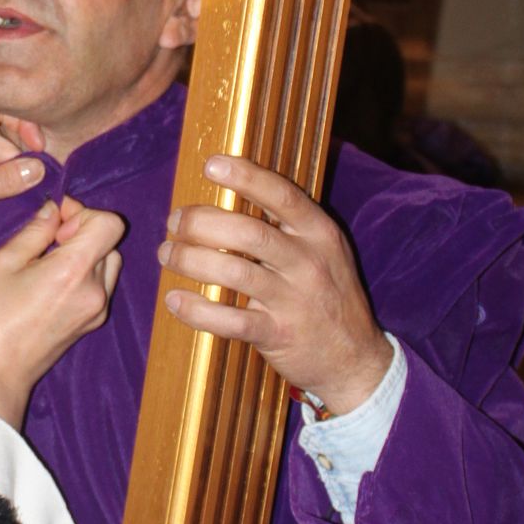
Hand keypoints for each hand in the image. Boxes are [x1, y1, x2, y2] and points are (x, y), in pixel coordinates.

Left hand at [0, 102, 47, 321]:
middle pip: (1, 139)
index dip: (23, 124)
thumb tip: (42, 168)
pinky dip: (0, 186)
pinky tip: (17, 200)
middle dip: (22, 158)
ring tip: (36, 193)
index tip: (41, 147)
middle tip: (46, 180)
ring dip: (13, 176)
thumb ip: (6, 180)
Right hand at [0, 195, 123, 426]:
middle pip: (109, 241)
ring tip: (50, 261)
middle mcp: (95, 290)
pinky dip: (85, 273)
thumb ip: (35, 231)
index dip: (84, 213)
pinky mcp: (94, 322)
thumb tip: (54, 209)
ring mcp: (98, 309)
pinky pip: (101, 284)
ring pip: (108, 262)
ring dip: (86, 253)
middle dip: (82, 231)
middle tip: (49, 239)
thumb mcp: (3, 263)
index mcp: (74, 271)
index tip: (57, 222)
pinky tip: (53, 282)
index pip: (110, 224)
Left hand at [157, 155, 390, 414]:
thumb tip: (230, 197)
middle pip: (247, 232)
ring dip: (190, 260)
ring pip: (233, 272)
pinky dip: (197, 310)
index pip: (282, 195)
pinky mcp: (278, 334)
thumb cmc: (328, 297)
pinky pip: (230, 320)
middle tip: (174, 222)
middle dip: (200, 223)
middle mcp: (308, 263)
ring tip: (167, 255)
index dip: (246, 177)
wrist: (357, 359)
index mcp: (319, 234)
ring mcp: (293, 300)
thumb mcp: (325, 252)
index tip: (211, 164)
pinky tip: (175, 300)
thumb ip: (288, 226)